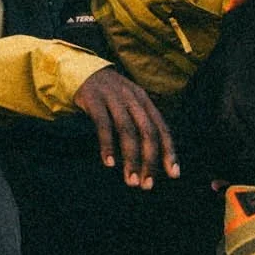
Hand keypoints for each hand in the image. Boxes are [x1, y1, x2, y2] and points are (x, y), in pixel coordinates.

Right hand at [74, 67, 179, 189]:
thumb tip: (154, 157)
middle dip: (150, 160)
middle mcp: (132, 98)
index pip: (162, 128)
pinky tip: (109, 163)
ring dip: (131, 158)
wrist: (80, 70)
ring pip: (127, 130)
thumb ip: (140, 123)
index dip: (169, 151)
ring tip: (130, 180)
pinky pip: (103, 124)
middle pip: (147, 131)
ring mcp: (113, 97)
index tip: (173, 174)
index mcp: (144, 101)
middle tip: (147, 185)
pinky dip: (107, 145)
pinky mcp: (94, 99)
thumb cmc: (108, 95)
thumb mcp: (129, 103)